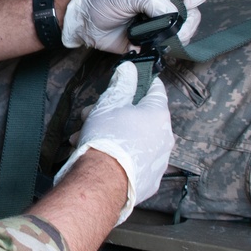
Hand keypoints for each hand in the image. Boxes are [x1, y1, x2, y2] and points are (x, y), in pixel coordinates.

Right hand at [53, 62, 173, 224]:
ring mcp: (159, 161)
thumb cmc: (107, 138)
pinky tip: (99, 157)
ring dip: (112, 135)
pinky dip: (121, 156)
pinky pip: (136, 161)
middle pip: (139, 117)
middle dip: (114, 113)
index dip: (141, 82)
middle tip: (92, 114)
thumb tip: (130, 69)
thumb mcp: (110, 103)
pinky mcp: (150, 180)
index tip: (132, 79)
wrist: (103, 182)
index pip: (156, 89)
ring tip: (85, 138)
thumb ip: (122, 83)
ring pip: (135, 140)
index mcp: (159, 114)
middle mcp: (165, 137)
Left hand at [61, 0, 209, 52]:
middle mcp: (164, 1)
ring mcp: (160, 21)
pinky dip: (167, 49)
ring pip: (186, 29)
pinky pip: (168, 46)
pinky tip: (154, 47)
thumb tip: (171, 15)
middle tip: (176, 28)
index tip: (189, 1)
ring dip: (181, 36)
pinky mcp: (152, 39)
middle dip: (191, 20)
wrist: (84, 22)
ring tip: (164, 39)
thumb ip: (150, 0)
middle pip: (194, 8)